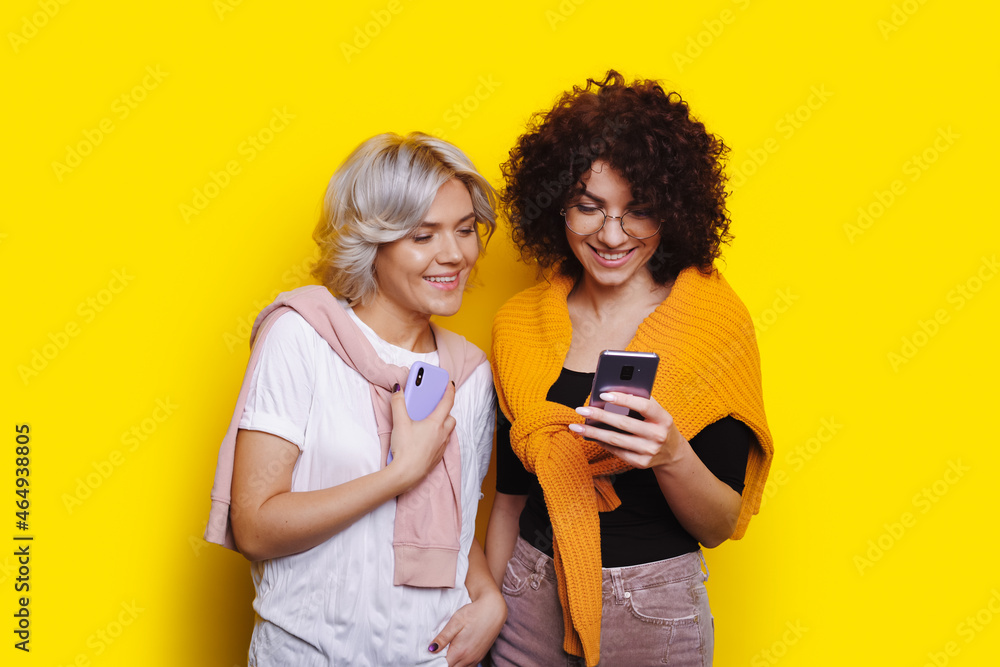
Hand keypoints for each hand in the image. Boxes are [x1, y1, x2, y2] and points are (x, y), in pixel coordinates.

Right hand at [387, 381, 456, 490]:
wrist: (406, 474)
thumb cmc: (405, 448)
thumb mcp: (399, 422)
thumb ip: (398, 403)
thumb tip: (398, 389)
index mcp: (436, 423)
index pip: (447, 403)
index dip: (449, 391)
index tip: (450, 384)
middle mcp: (442, 434)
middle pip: (450, 418)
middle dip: (445, 411)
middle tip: (435, 406)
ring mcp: (441, 447)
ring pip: (447, 432)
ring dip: (442, 425)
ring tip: (429, 423)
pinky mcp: (437, 457)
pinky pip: (442, 443)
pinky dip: (437, 438)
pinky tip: (425, 439)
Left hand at [428, 589, 506, 665]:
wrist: (494, 609)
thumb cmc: (474, 613)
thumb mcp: (455, 622)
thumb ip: (443, 638)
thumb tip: (430, 649)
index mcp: (460, 652)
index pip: (442, 666)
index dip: (434, 662)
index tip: (429, 656)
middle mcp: (469, 659)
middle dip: (442, 663)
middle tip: (436, 654)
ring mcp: (476, 659)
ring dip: (451, 664)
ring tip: (445, 653)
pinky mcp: (480, 656)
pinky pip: (467, 666)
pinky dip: (460, 663)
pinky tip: (456, 653)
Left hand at [568, 392, 687, 469]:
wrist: (672, 453)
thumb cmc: (658, 424)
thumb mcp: (657, 412)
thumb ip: (640, 400)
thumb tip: (611, 391)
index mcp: (663, 418)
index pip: (643, 406)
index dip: (623, 399)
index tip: (603, 394)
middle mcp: (658, 436)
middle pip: (624, 424)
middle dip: (600, 415)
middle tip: (581, 409)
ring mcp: (649, 451)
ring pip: (615, 440)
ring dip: (593, 432)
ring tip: (577, 425)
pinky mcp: (641, 463)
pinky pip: (617, 451)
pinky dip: (602, 442)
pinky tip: (590, 435)